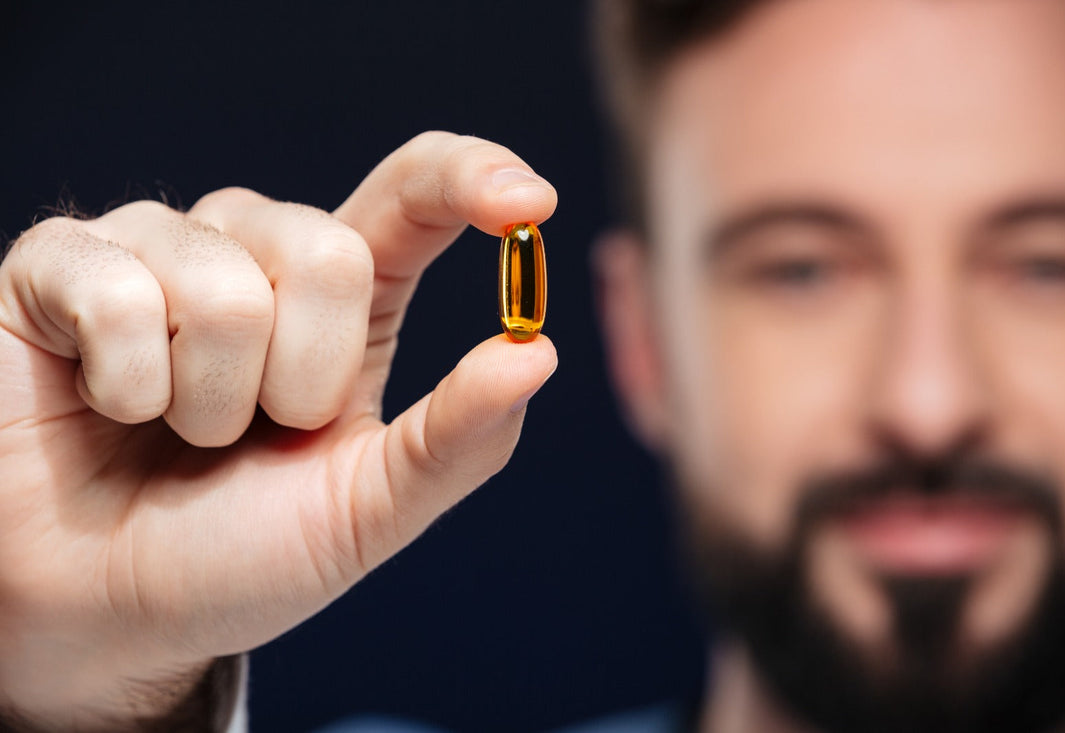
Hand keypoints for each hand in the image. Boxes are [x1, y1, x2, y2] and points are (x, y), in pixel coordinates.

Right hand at [0, 131, 556, 727]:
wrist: (109, 613)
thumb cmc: (239, 556)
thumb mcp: (368, 509)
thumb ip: (456, 439)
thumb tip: (538, 352)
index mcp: (343, 303)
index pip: (413, 197)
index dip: (470, 180)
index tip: (527, 203)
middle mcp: (257, 254)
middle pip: (328, 251)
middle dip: (299, 382)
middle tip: (254, 437)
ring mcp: (159, 250)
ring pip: (224, 284)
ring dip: (207, 400)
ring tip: (179, 433)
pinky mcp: (60, 265)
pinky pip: (119, 291)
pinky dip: (126, 384)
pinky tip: (112, 406)